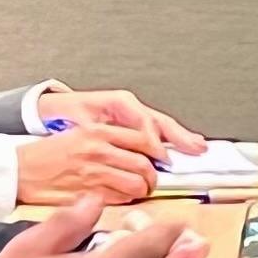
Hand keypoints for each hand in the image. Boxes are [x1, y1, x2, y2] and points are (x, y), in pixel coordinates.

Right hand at [18, 121, 161, 205]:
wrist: (17, 172)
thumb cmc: (46, 156)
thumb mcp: (78, 135)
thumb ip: (109, 140)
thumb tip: (140, 149)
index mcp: (97, 131)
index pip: (143, 138)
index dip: (158, 152)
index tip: (162, 159)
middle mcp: (98, 150)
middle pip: (144, 163)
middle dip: (153, 176)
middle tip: (151, 180)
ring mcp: (94, 174)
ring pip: (136, 184)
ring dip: (142, 191)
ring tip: (139, 192)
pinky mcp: (88, 195)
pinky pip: (119, 200)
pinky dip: (126, 201)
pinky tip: (121, 200)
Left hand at [53, 86, 206, 156]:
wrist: (59, 107)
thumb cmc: (67, 112)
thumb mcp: (79, 121)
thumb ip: (97, 132)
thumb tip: (110, 143)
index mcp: (119, 102)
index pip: (143, 122)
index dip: (153, 140)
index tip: (160, 155)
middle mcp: (131, 106)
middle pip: (160, 120)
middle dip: (179, 135)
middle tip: (195, 147)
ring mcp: (134, 113)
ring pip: (163, 124)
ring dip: (181, 136)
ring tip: (198, 146)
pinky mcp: (134, 122)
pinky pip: (158, 129)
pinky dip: (173, 138)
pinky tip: (185, 144)